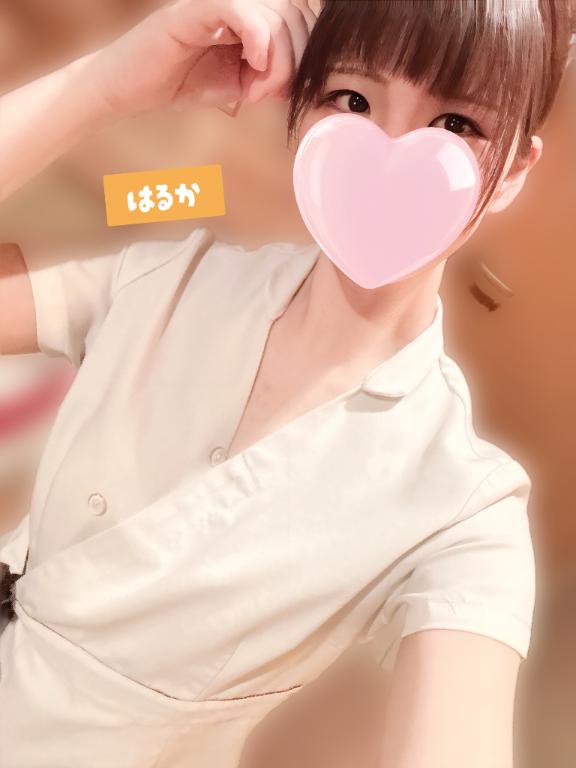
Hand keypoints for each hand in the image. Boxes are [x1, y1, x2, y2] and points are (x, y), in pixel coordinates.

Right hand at [90, 0, 318, 116]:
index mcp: (247, 15)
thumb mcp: (236, 85)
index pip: (297, 19)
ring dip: (276, 61)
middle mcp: (236, 2)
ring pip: (273, 14)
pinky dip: (258, 40)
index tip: (281, 90)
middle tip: (267, 93)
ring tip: (254, 90)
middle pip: (292, 15)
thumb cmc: (178, 84)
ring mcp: (215, 2)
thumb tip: (296, 79)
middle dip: (293, 61)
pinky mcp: (195, 9)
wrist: (128, 88)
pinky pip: (241, 9)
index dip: (303, 55)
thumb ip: (267, 76)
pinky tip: (252, 65)